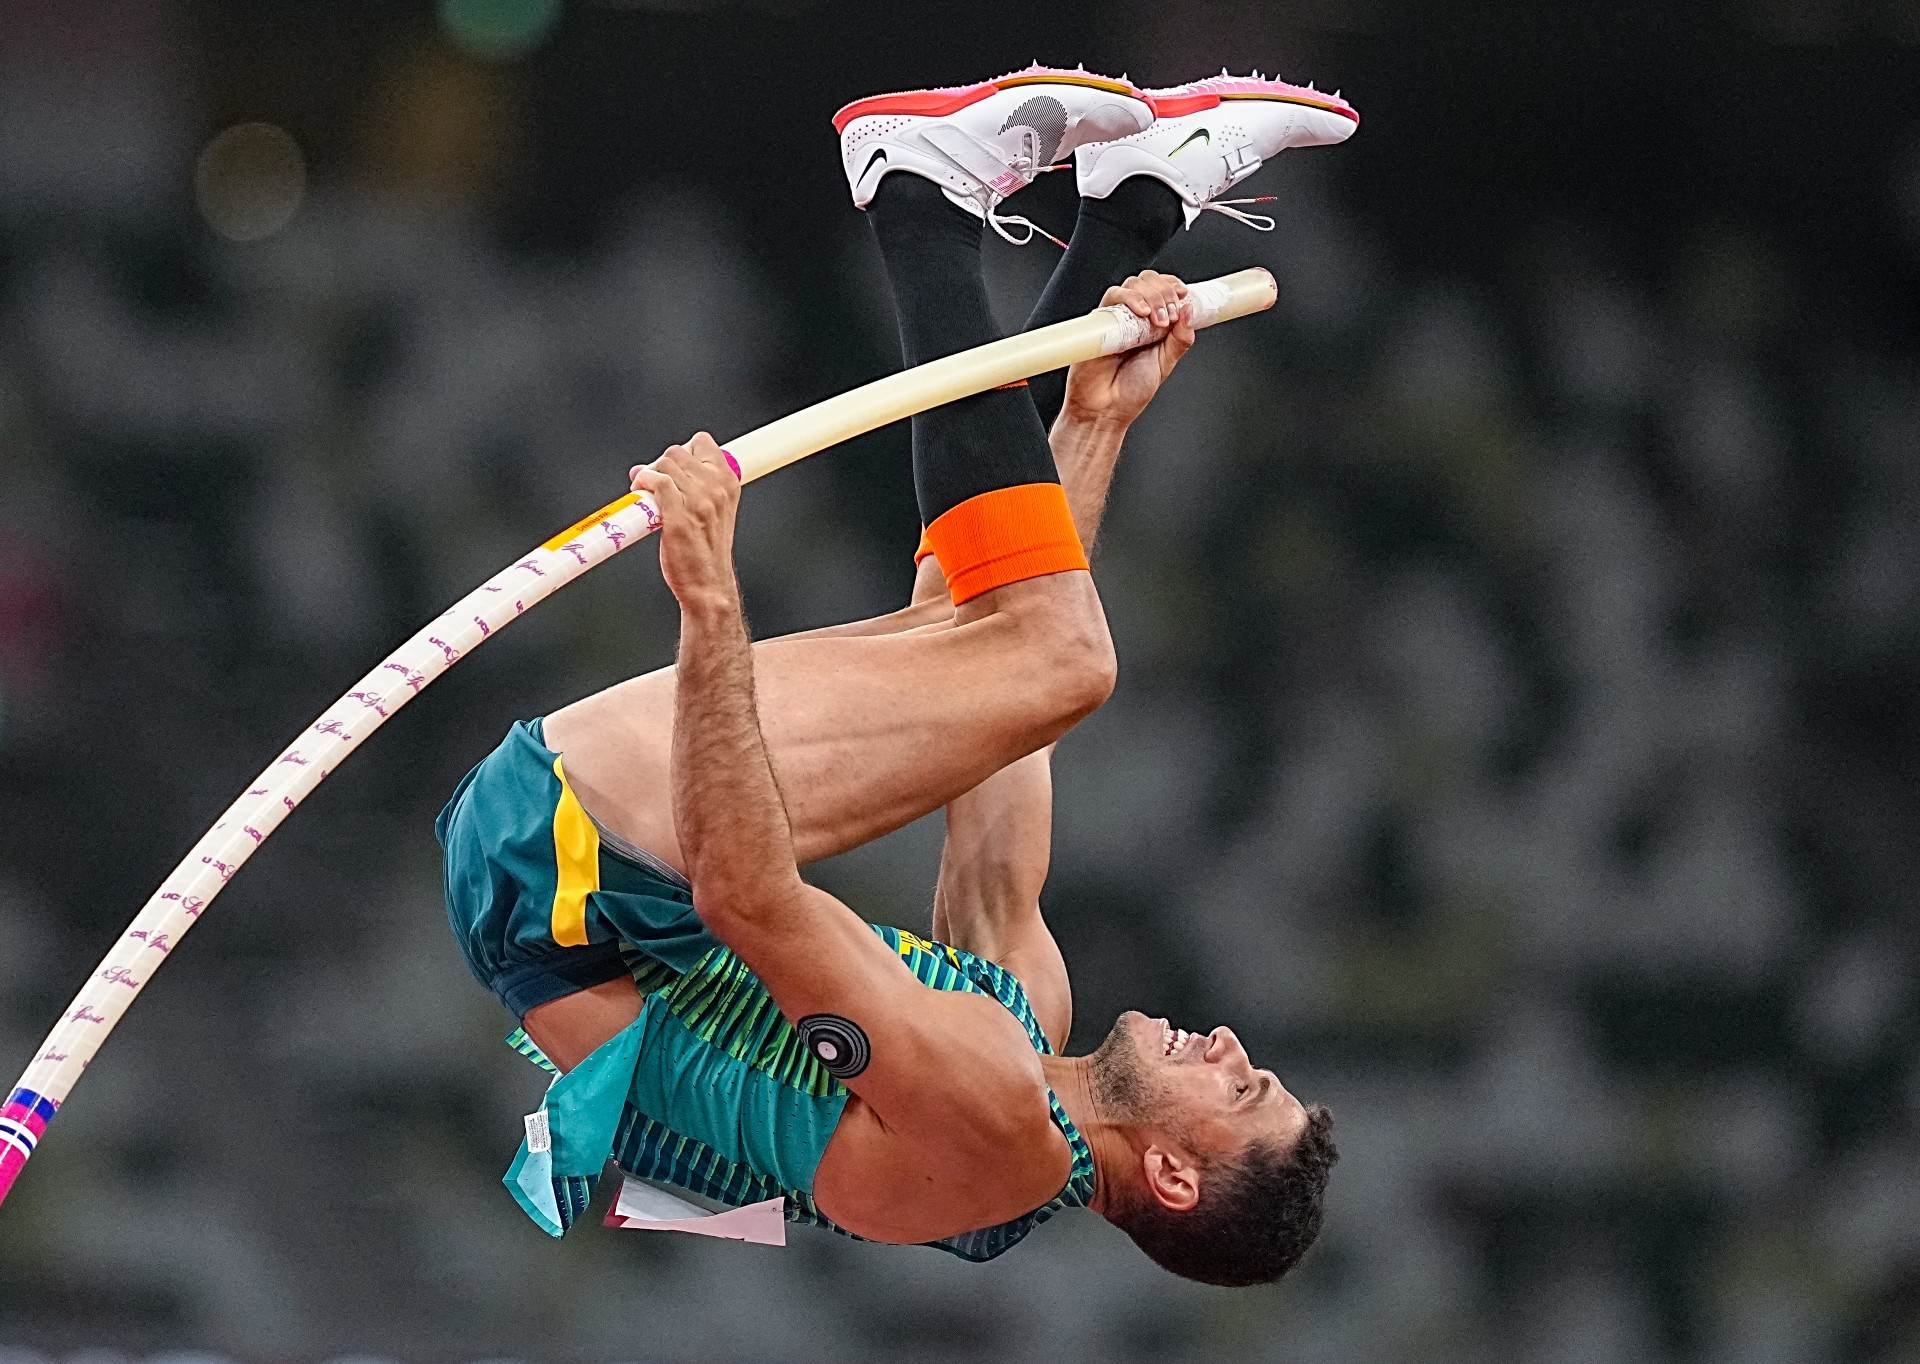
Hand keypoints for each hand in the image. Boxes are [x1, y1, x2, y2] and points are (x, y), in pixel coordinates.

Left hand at [629, 432, 742, 611]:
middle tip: (653, 480)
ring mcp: (698, 501)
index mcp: (729, 484)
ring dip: (648, 473)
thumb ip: (701, 487)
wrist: (708, 585)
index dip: (683, 450)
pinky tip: (640, 491)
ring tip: (644, 490)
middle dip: (661, 464)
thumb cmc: (708, 553)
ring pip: (664, 464)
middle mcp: (716, 489)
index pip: (703, 443)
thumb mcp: (717, 512)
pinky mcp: (678, 515)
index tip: (673, 465)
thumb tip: (665, 469)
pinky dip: (643, 481)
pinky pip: (656, 481)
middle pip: (678, 452)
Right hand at [1060, 270, 1197, 427]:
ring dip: (1152, 296)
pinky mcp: (1099, 322)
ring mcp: (1116, 318)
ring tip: (1158, 321)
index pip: (1162, 289)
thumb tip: (1190, 309)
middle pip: (1148, 281)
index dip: (1173, 286)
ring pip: (1133, 284)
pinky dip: (1130, 298)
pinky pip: (1113, 296)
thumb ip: (1181, 338)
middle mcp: (1133, 317)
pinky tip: (1142, 312)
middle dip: (1165, 292)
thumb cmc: (1130, 391)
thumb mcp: (1166, 363)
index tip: (1184, 295)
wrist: (1105, 410)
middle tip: (1170, 316)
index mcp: (1150, 324)